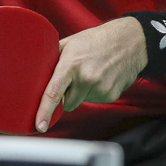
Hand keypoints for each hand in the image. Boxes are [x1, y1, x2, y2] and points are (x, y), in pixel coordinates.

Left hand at [35, 18, 147, 132]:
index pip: (53, 93)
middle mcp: (86, 78)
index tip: (39, 126)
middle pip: (67, 103)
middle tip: (75, 77)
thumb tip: (35, 75)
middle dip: (67, 95)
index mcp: (71, 64)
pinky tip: (103, 76)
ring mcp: (100, 88)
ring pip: (81, 102)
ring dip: (82, 93)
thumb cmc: (98, 39)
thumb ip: (53, 59)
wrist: (131, 41)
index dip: (44, 112)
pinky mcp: (111, 95)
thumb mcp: (71, 42)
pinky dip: (95, 92)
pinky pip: (95, 101)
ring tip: (92, 72)